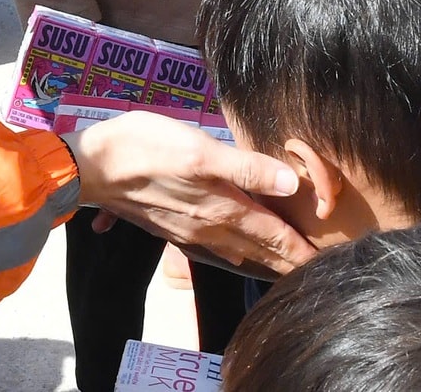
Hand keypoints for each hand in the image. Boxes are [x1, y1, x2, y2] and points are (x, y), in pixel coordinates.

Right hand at [67, 111, 312, 274]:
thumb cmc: (146, 149)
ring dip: (264, 262)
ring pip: (238, 253)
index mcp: (224, 211)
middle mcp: (211, 229)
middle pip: (260, 251)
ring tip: (284, 268)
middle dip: (288, 262)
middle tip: (315, 272)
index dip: (303, 250)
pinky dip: (236, 255)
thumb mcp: (200, 150)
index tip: (328, 263)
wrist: (92, 168)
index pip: (276, 237)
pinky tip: (235, 254)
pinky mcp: (172, 227)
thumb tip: (292, 184)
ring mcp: (190, 232)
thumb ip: (247, 169)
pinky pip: (216, 250)